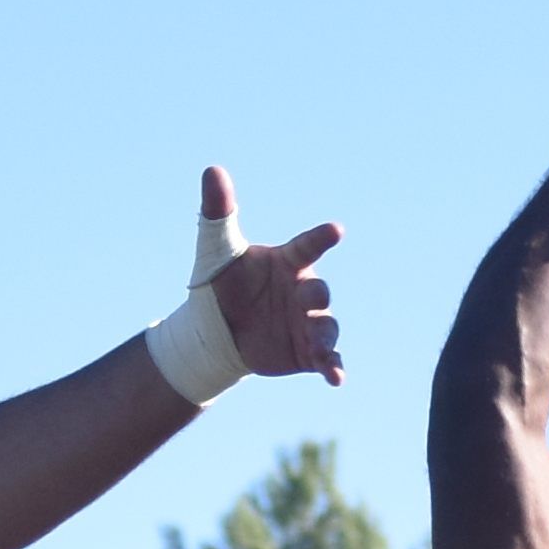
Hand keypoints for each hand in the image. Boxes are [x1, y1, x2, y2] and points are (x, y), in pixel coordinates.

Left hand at [185, 165, 349, 384]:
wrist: (213, 333)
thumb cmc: (221, 282)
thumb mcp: (217, 247)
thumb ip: (218, 210)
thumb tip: (212, 170)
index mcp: (288, 261)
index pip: (307, 246)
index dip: (321, 238)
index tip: (334, 230)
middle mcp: (303, 290)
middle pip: (319, 290)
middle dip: (317, 295)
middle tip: (310, 298)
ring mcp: (307, 322)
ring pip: (327, 326)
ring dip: (327, 334)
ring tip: (323, 346)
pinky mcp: (306, 353)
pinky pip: (327, 360)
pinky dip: (334, 368)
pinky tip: (336, 378)